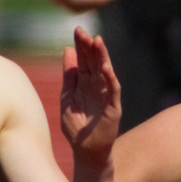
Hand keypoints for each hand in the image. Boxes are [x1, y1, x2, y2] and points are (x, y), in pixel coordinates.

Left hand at [59, 29, 121, 164]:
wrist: (85, 151)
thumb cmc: (76, 128)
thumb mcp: (66, 98)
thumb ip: (68, 76)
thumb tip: (68, 50)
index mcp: (85, 83)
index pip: (84, 60)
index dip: (81, 45)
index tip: (77, 30)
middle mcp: (97, 87)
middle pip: (94, 62)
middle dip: (90, 47)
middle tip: (83, 32)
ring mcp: (106, 96)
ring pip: (105, 72)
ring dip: (102, 57)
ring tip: (97, 42)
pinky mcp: (113, 108)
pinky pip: (113, 91)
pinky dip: (110, 79)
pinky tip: (106, 68)